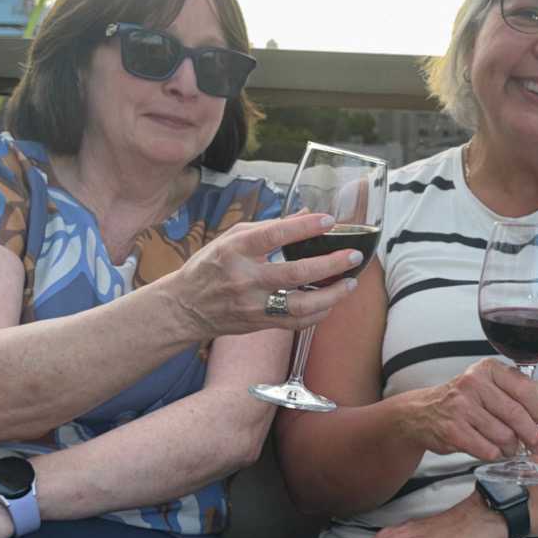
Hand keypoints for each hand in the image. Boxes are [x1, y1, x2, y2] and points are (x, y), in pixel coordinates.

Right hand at [166, 213, 363, 338]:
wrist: (185, 307)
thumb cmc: (210, 266)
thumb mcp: (232, 238)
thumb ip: (270, 227)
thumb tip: (306, 214)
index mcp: (235, 250)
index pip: (274, 235)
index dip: (304, 227)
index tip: (328, 220)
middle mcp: (244, 278)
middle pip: (294, 273)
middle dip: (329, 264)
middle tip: (353, 256)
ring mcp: (252, 305)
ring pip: (299, 305)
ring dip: (331, 295)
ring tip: (351, 283)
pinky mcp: (259, 323)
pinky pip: (295, 322)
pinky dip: (318, 313)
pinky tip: (331, 302)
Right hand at [402, 359, 537, 460]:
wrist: (422, 413)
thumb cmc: (460, 399)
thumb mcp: (488, 384)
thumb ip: (517, 386)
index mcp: (487, 369)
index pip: (524, 388)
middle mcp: (474, 384)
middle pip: (516, 414)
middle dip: (532, 434)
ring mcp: (461, 407)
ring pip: (504, 435)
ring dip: (512, 447)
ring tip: (511, 448)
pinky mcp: (453, 431)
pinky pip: (488, 450)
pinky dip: (496, 455)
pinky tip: (495, 451)